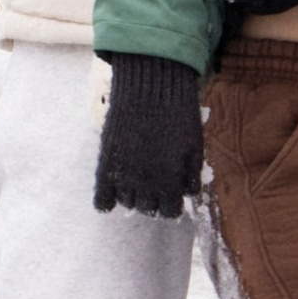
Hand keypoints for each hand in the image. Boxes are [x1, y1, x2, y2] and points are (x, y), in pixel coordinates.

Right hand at [94, 57, 203, 219]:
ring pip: (128, 202)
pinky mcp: (105, 164)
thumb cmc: (178, 113)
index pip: (170, 211)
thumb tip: (188, 193)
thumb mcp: (194, 146)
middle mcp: (145, 184)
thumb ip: (191, 175)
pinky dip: (106, 201)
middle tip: (155, 182)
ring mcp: (122, 175)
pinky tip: (113, 193)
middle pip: (148, 208)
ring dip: (134, 195)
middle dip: (154, 198)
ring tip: (137, 178)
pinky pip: (102, 199)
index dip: (172, 203)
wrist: (149, 87)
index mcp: (170, 180)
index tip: (171, 193)